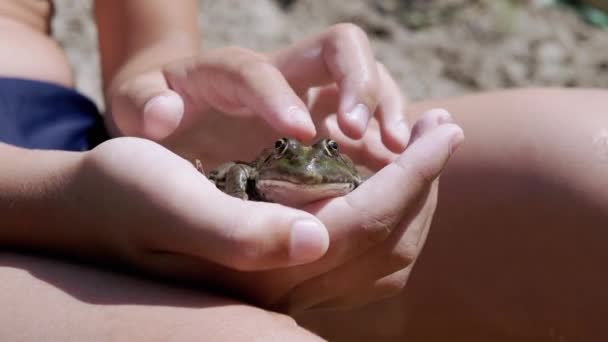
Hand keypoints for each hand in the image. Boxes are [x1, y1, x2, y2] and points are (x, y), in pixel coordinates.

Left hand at [108, 24, 408, 165]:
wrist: (179, 110)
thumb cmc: (157, 110)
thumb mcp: (136, 105)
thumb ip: (142, 104)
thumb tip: (167, 114)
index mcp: (232, 70)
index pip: (260, 69)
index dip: (281, 96)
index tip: (300, 133)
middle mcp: (282, 72)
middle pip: (340, 47)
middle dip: (360, 83)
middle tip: (366, 133)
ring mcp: (313, 94)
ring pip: (369, 78)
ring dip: (389, 110)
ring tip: (397, 154)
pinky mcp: (330, 119)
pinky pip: (373, 116)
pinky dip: (391, 138)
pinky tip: (402, 168)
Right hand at [137, 109, 463, 312]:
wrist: (96, 214)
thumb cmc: (126, 196)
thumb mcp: (171, 203)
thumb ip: (241, 232)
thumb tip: (316, 240)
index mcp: (260, 269)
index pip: (366, 221)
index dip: (413, 174)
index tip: (444, 130)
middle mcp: (282, 287)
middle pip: (386, 238)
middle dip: (426, 182)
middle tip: (445, 130)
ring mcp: (285, 284)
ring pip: (383, 250)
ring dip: (415, 197)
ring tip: (428, 150)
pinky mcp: (283, 270)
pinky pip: (362, 251)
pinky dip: (390, 211)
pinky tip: (389, 180)